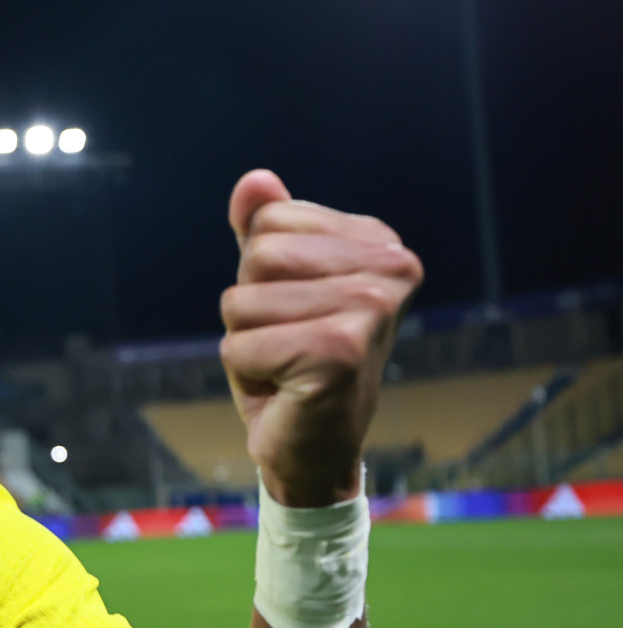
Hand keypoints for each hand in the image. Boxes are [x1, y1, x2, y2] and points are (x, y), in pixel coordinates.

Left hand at [220, 170, 422, 506]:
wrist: (314, 447)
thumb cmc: (292, 362)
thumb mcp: (273, 287)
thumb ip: (263, 230)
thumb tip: (255, 180)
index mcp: (378, 241)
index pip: (269, 221)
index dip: (260, 274)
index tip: (295, 310)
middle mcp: (389, 268)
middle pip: (257, 255)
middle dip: (249, 306)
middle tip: (286, 342)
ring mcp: (370, 309)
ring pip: (240, 301)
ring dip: (246, 341)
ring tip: (286, 365)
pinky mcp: (339, 353)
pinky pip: (238, 347)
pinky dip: (247, 373)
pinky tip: (287, 388)